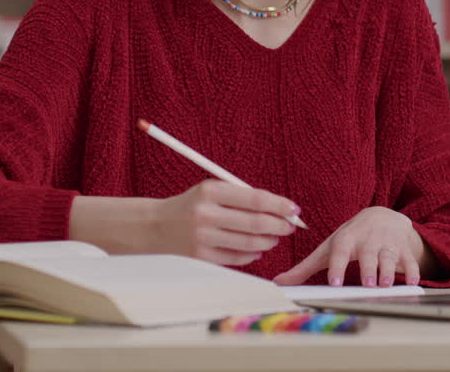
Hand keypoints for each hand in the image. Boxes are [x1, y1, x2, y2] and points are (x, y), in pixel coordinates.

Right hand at [151, 180, 297, 266]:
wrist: (154, 227)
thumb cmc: (191, 206)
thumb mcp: (210, 191)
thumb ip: (241, 197)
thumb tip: (278, 209)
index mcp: (210, 191)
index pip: (255, 198)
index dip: (279, 205)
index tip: (294, 209)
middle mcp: (205, 214)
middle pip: (255, 223)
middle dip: (279, 225)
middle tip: (290, 226)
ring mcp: (202, 238)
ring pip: (249, 243)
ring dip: (268, 241)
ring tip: (274, 238)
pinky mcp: (201, 258)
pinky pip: (236, 259)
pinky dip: (251, 255)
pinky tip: (256, 250)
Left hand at [272, 207, 423, 286]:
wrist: (382, 217)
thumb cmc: (350, 238)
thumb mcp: (328, 249)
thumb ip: (304, 268)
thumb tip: (279, 282)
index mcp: (346, 239)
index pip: (340, 251)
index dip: (337, 266)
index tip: (335, 283)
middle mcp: (367, 239)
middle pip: (368, 254)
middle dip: (368, 269)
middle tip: (368, 284)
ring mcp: (387, 242)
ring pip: (389, 257)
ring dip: (389, 271)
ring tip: (386, 284)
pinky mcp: (403, 247)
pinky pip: (410, 260)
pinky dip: (413, 271)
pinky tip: (413, 282)